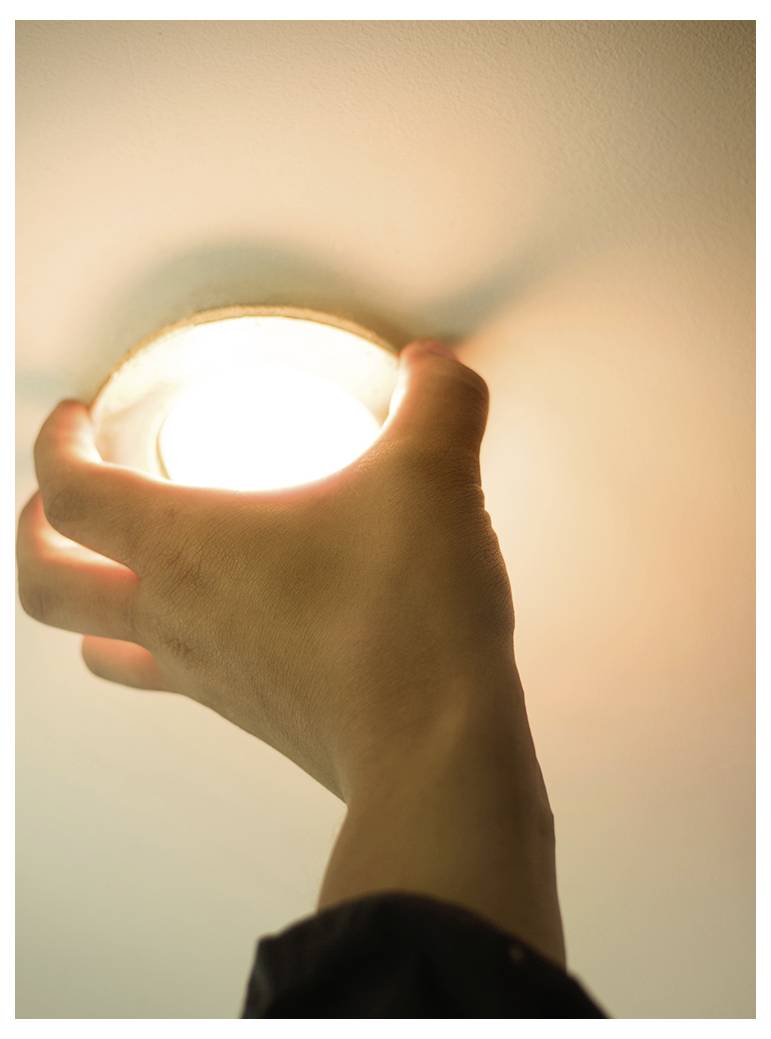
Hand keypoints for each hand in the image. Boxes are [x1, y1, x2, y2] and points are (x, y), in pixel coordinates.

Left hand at [18, 341, 536, 804]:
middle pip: (45, 585)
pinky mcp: (252, 713)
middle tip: (59, 502)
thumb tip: (439, 367)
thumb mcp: (431, 477)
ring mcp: (209, 675)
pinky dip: (167, 644)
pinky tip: (225, 623)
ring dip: (91, 602)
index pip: (67, 491)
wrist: (434, 748)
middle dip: (35, 535)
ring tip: (122, 570)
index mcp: (186, 545)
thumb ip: (439, 403)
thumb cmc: (403, 617)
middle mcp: (178, 616)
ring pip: (100, 645)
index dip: (53, 444)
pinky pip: (174, 678)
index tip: (74, 418)